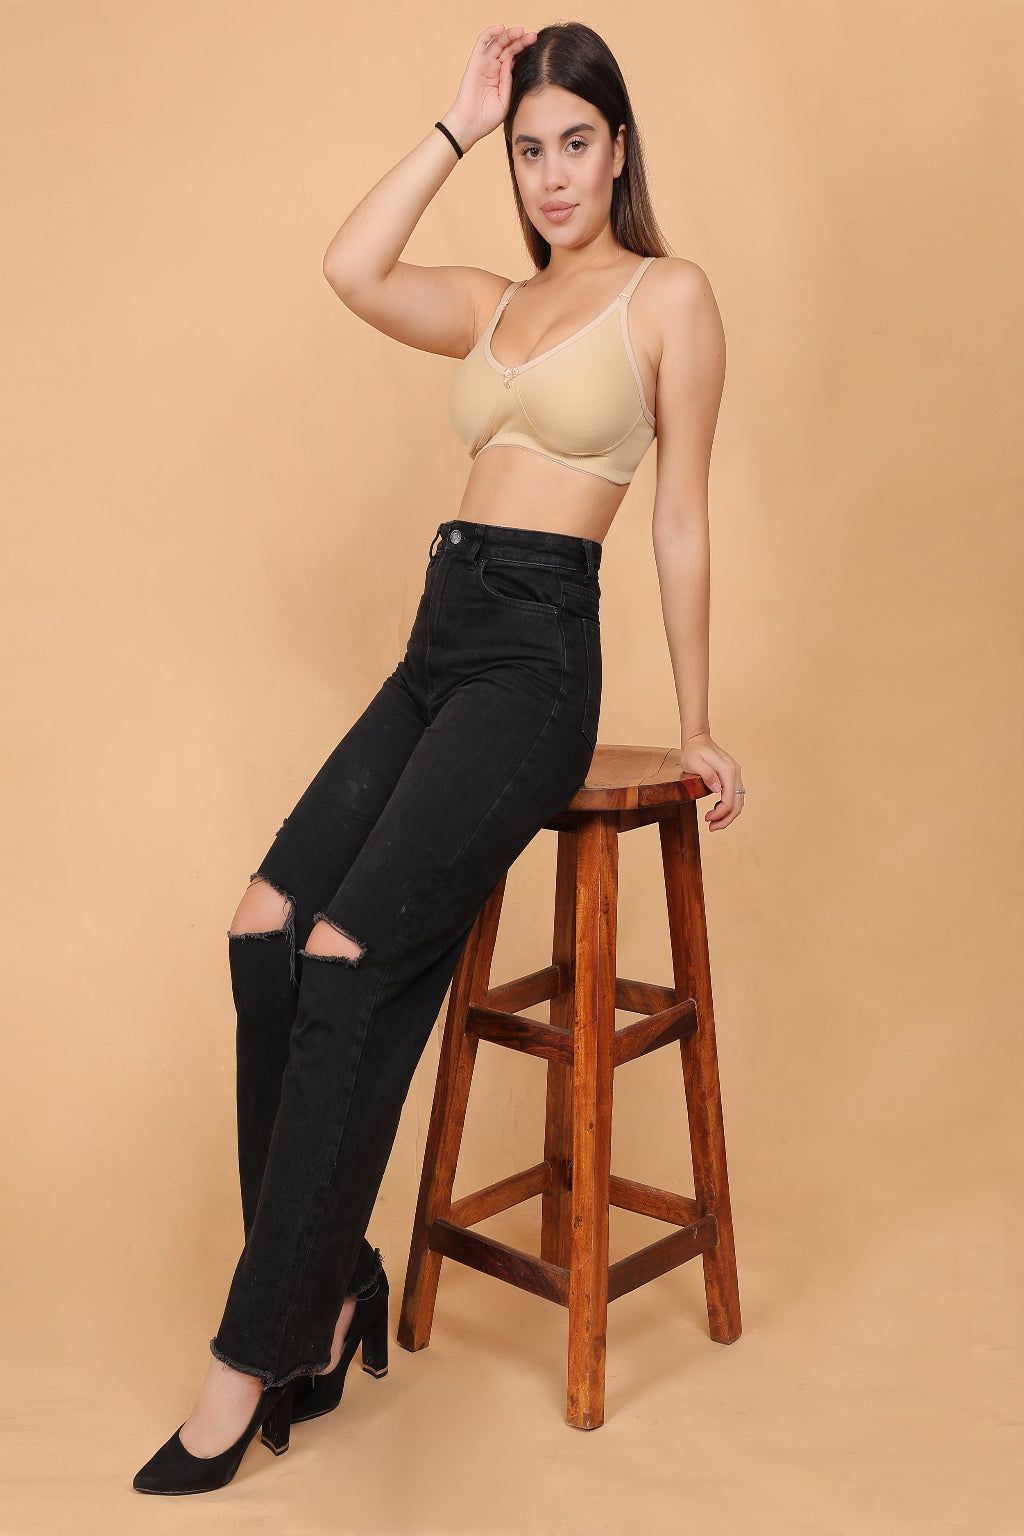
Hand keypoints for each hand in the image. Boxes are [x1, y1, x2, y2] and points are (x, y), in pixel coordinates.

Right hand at [444, 24, 537, 149]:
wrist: (471, 124)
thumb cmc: (487, 118)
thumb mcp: (505, 100)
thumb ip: (508, 81)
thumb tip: (510, 61)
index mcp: (502, 77)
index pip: (515, 58)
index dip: (524, 50)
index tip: (536, 44)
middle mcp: (494, 68)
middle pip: (508, 48)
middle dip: (520, 41)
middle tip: (532, 36)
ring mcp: (485, 64)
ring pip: (498, 42)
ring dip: (509, 34)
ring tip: (520, 31)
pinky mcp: (475, 61)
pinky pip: (482, 42)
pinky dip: (491, 33)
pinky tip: (501, 28)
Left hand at [679, 732, 744, 830]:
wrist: (698, 739)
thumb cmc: (693, 751)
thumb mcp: (693, 761)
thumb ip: (706, 774)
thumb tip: (718, 790)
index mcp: (728, 771)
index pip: (729, 801)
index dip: (720, 814)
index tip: (706, 819)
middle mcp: (735, 773)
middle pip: (737, 804)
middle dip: (726, 819)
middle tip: (711, 828)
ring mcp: (735, 774)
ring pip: (738, 801)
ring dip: (728, 815)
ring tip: (713, 822)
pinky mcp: (732, 776)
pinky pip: (735, 796)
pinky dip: (728, 806)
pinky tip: (716, 810)